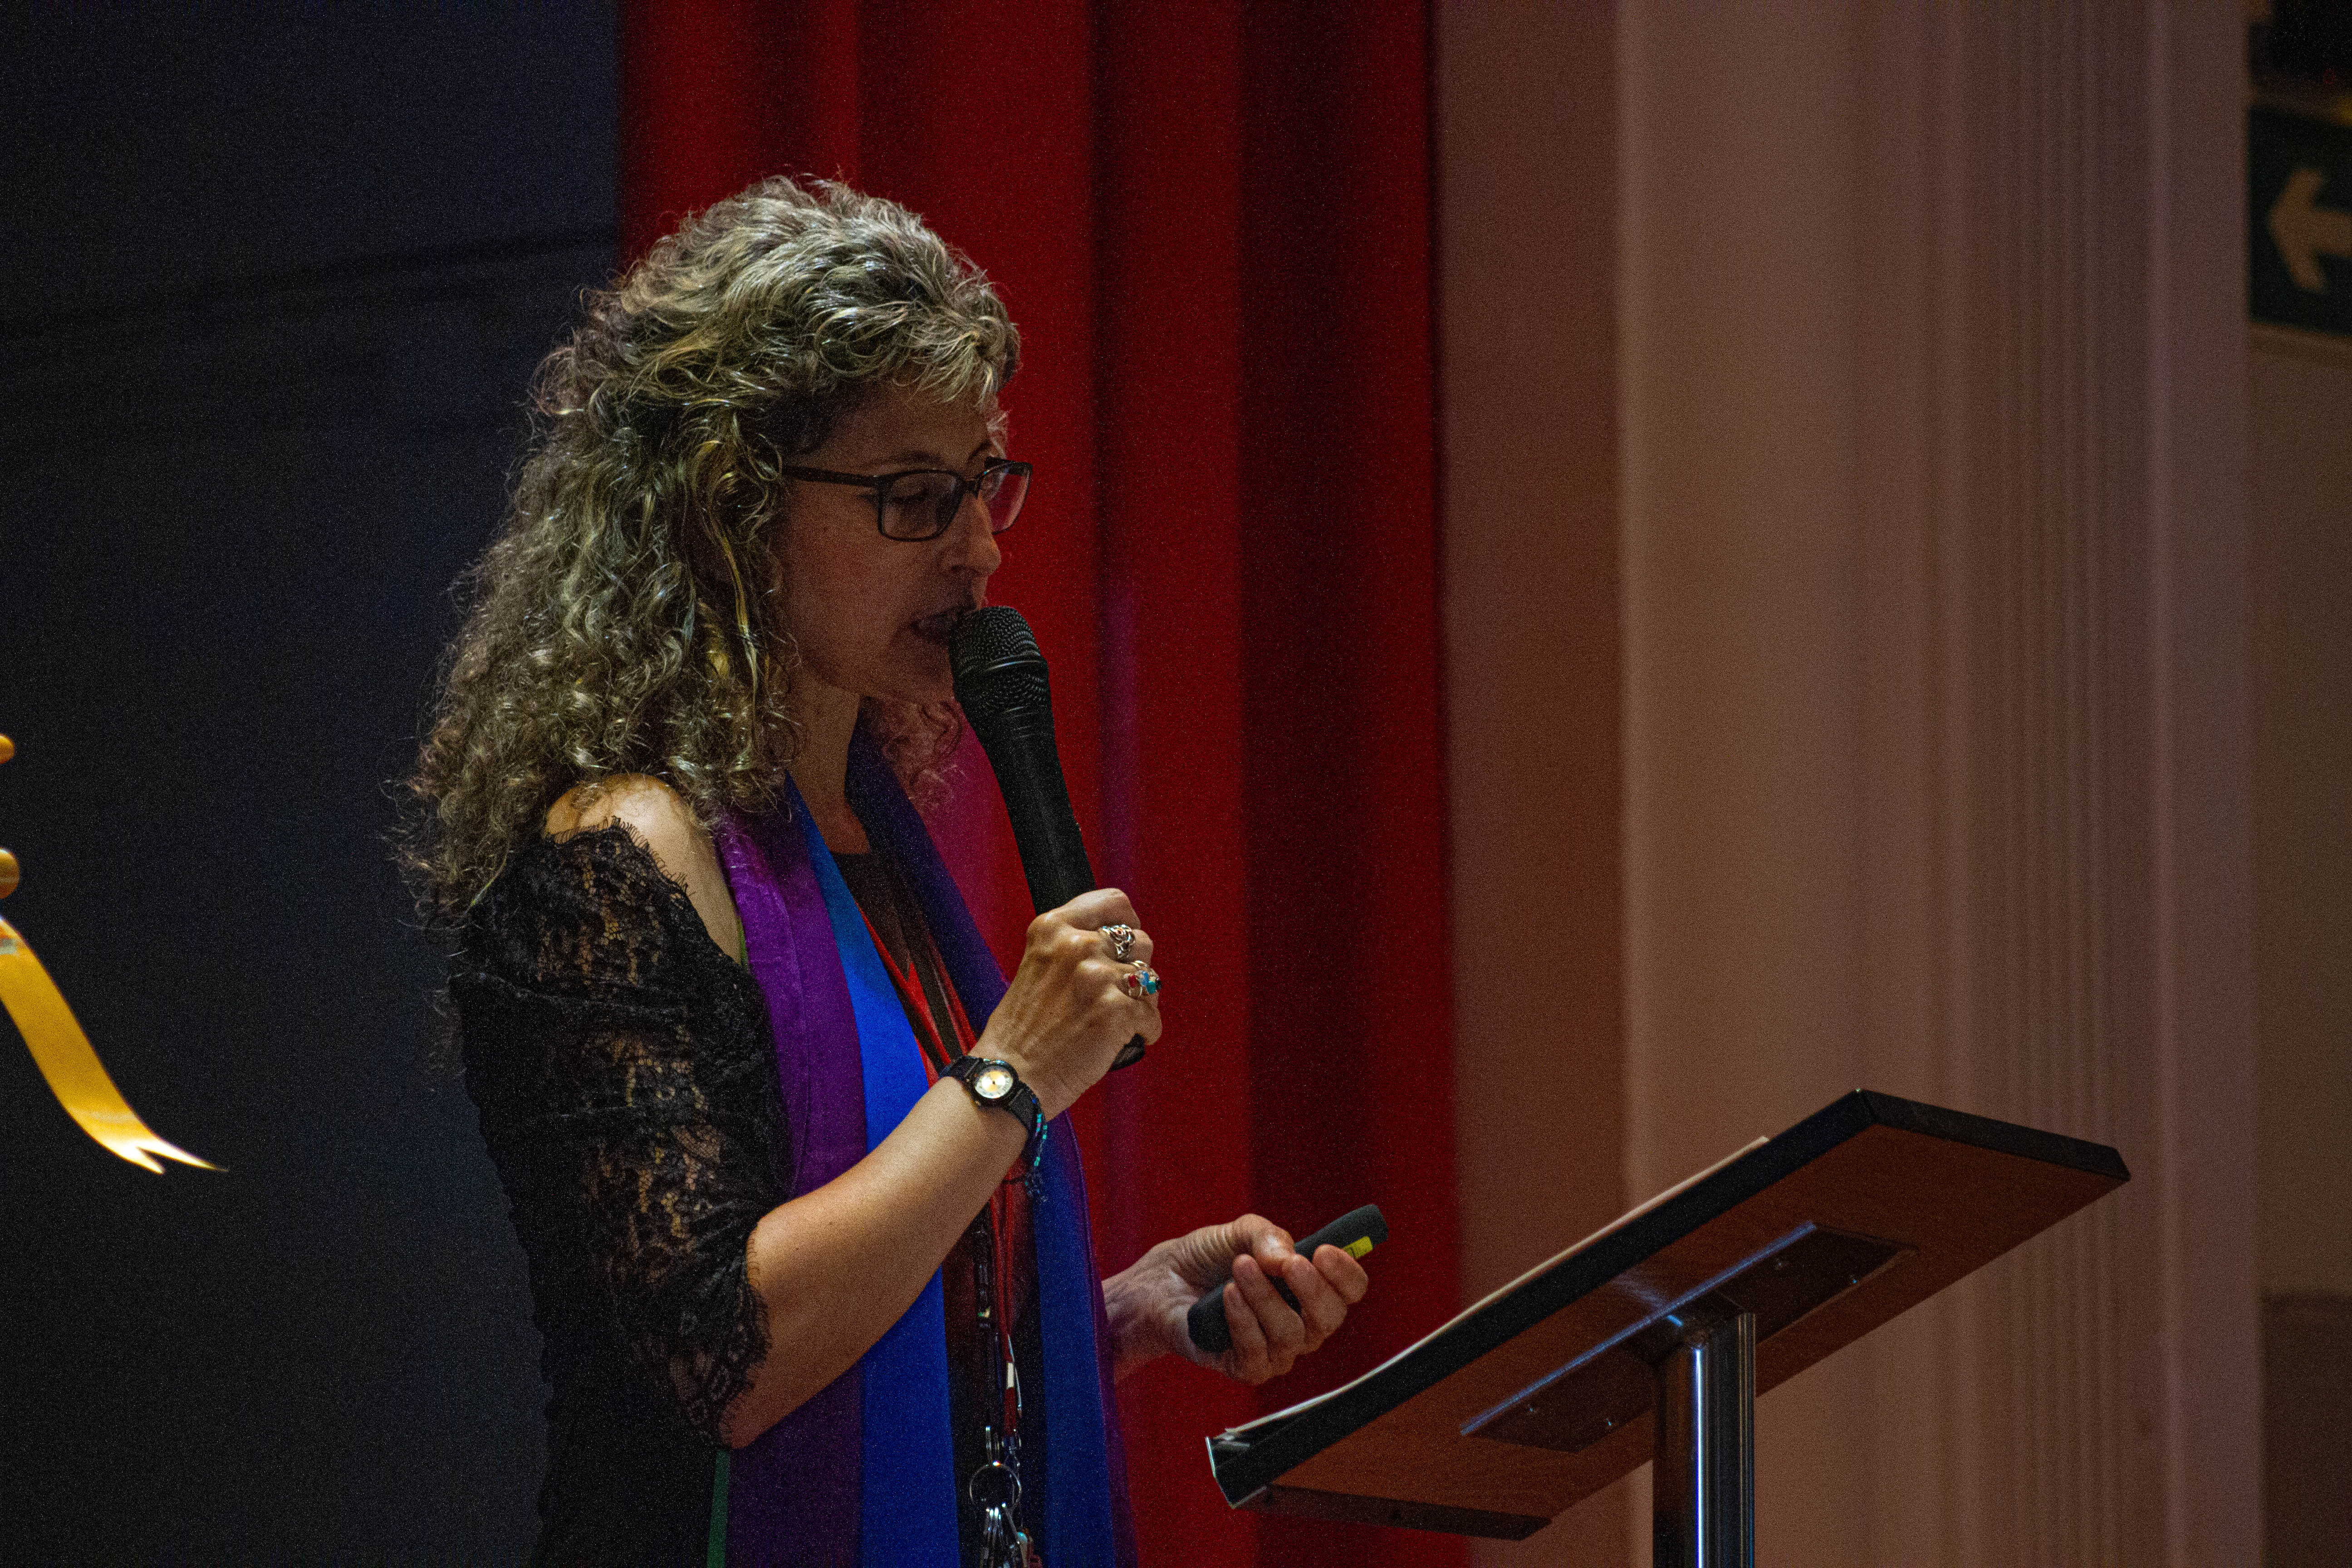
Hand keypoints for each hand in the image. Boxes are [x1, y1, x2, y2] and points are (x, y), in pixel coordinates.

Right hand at [976, 888, 1160, 1119]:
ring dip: (1141, 1001)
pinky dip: (1144, 1032)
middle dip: (1134, 968)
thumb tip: (1118, 943)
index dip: (1128, 922)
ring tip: (1118, 1021)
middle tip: (1116, 994)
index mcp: (1053, 927)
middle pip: (1139, 940)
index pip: (1114, 902)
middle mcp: (1077, 945)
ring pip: (1150, 979)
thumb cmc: (1022, 1030)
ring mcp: (1099, 976)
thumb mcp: (1037, 965)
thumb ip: (1073, 947)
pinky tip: (1122, 1042)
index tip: (1126, 943)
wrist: (1011, 1076)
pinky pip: (1151, 1016)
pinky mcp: (1117, 1011)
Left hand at [1103, 1213, 1368, 1384]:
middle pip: (1330, 1318)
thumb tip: (1288, 1258)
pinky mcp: (1245, 1367)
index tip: (1326, 1251)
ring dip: (1266, 1297)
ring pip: (1291, 1335)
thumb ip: (1267, 1237)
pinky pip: (1258, 1355)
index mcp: (1308, 1289)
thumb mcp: (1239, 1232)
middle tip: (1290, 1264)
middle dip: (1312, 1289)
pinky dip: (1243, 1322)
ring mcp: (1274, 1350)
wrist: (1160, 1282)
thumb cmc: (1206, 1258)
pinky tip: (1227, 1296)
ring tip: (1240, 1268)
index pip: (1350, 1291)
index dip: (1347, 1274)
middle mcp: (1300, 1324)